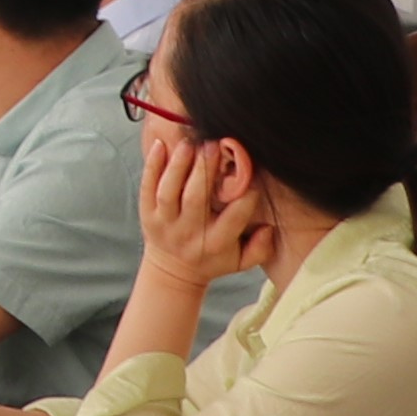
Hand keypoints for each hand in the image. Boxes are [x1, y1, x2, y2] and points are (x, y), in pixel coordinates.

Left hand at [135, 125, 266, 290]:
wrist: (172, 272)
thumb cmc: (212, 260)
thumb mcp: (241, 261)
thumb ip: (260, 248)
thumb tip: (269, 227)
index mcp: (216, 243)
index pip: (234, 218)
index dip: (245, 196)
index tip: (250, 174)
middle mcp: (188, 232)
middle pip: (196, 199)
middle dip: (205, 170)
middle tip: (214, 145)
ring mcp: (164, 222)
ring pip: (168, 192)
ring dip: (178, 165)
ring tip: (190, 143)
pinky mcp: (147, 213)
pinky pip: (147, 188)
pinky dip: (152, 166)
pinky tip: (160, 145)